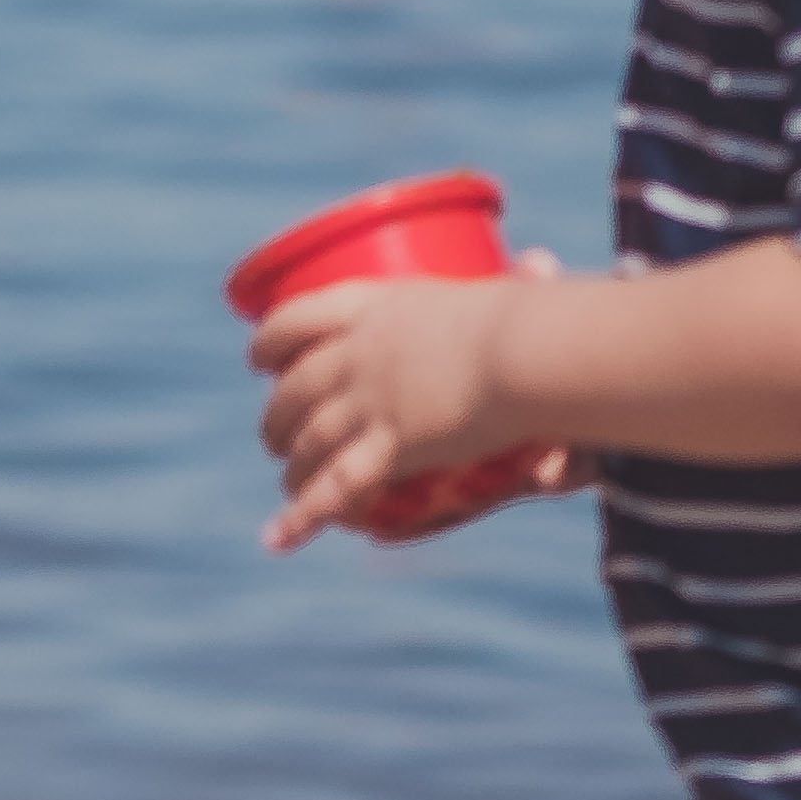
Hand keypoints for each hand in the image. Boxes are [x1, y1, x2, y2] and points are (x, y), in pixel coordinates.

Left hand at [250, 254, 563, 549]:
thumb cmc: (532, 314)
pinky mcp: (388, 445)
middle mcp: (357, 352)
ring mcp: (367, 400)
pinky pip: (334, 487)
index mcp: (374, 304)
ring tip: (285, 479)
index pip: (298, 317)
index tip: (258, 356)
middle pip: (294, 386)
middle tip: (273, 432)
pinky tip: (278, 537)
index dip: (270, 339)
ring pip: (307, 440)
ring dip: (290, 464)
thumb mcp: (507, 290)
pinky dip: (302, 516)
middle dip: (276, 413)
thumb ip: (520, 285)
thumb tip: (543, 261)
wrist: (524, 348)